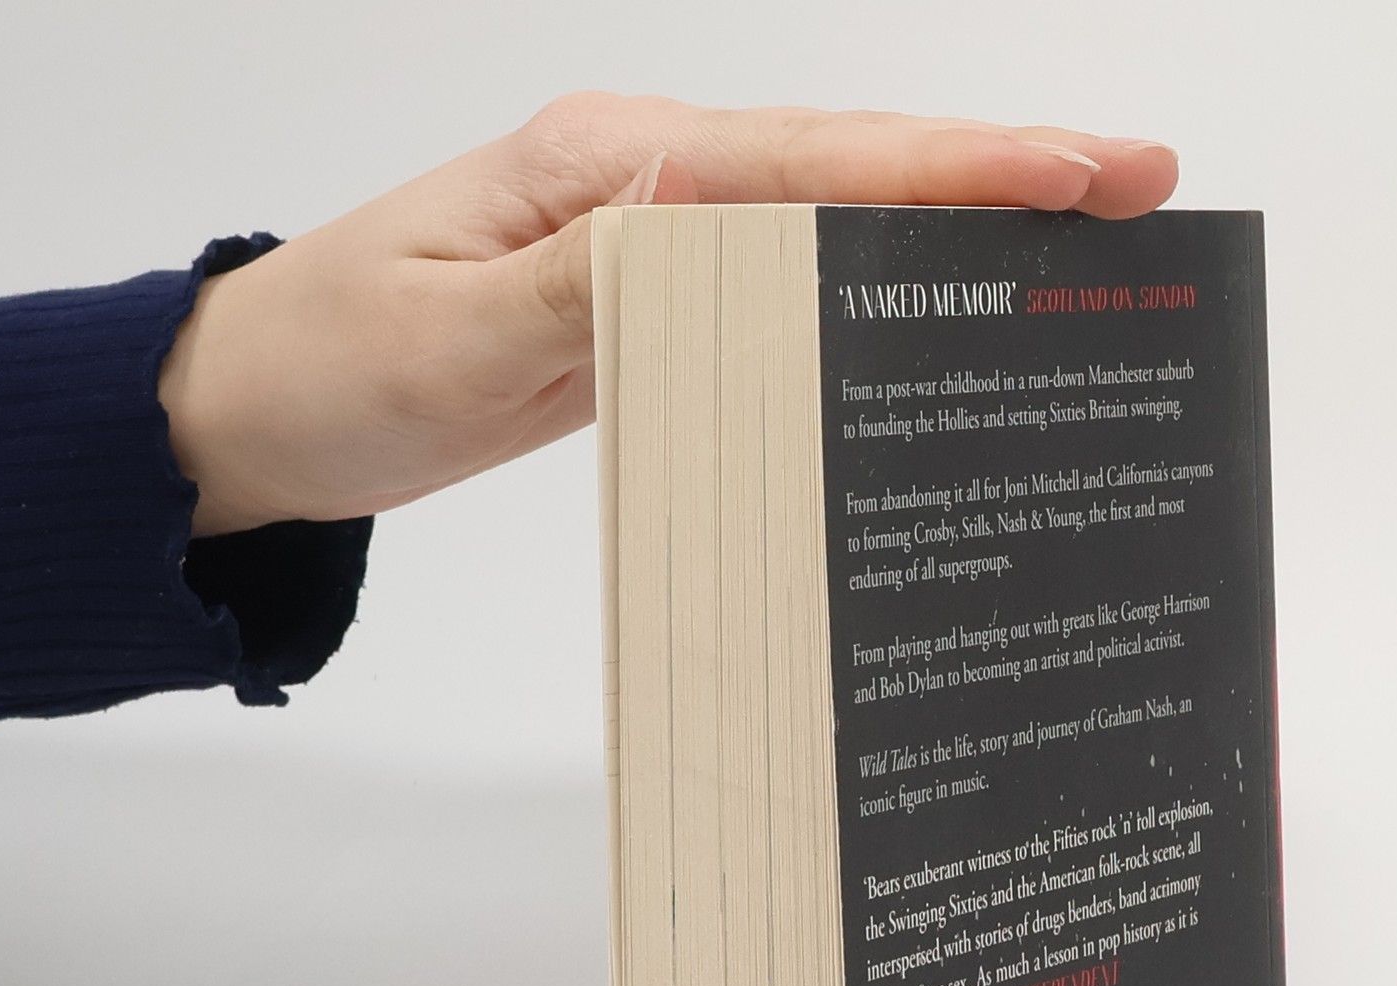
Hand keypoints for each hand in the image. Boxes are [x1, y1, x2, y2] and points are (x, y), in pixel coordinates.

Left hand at [157, 95, 1178, 536]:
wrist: (255, 411)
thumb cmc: (332, 367)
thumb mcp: (445, 336)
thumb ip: (590, 291)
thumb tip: (726, 238)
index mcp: (609, 171)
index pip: (810, 163)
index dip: (949, 168)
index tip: (1076, 175)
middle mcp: (646, 190)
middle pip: (850, 175)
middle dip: (997, 181)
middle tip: (1141, 191)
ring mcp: (653, 247)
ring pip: (833, 231)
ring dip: (953, 235)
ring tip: (1080, 253)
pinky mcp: (649, 310)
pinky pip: (784, 294)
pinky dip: (872, 299)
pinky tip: (937, 322)